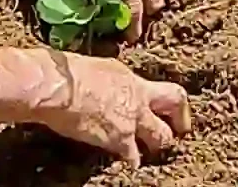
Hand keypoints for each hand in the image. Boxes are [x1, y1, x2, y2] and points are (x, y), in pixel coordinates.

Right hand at [36, 53, 190, 163]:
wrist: (58, 87)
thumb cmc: (67, 73)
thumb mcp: (97, 70)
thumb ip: (111, 82)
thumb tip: (106, 86)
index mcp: (132, 79)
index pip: (165, 89)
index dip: (173, 103)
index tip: (173, 111)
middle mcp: (139, 97)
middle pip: (176, 107)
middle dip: (179, 122)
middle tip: (177, 133)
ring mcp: (132, 120)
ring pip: (161, 137)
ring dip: (155, 145)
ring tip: (149, 151)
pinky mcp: (120, 140)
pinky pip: (133, 157)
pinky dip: (131, 162)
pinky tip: (126, 166)